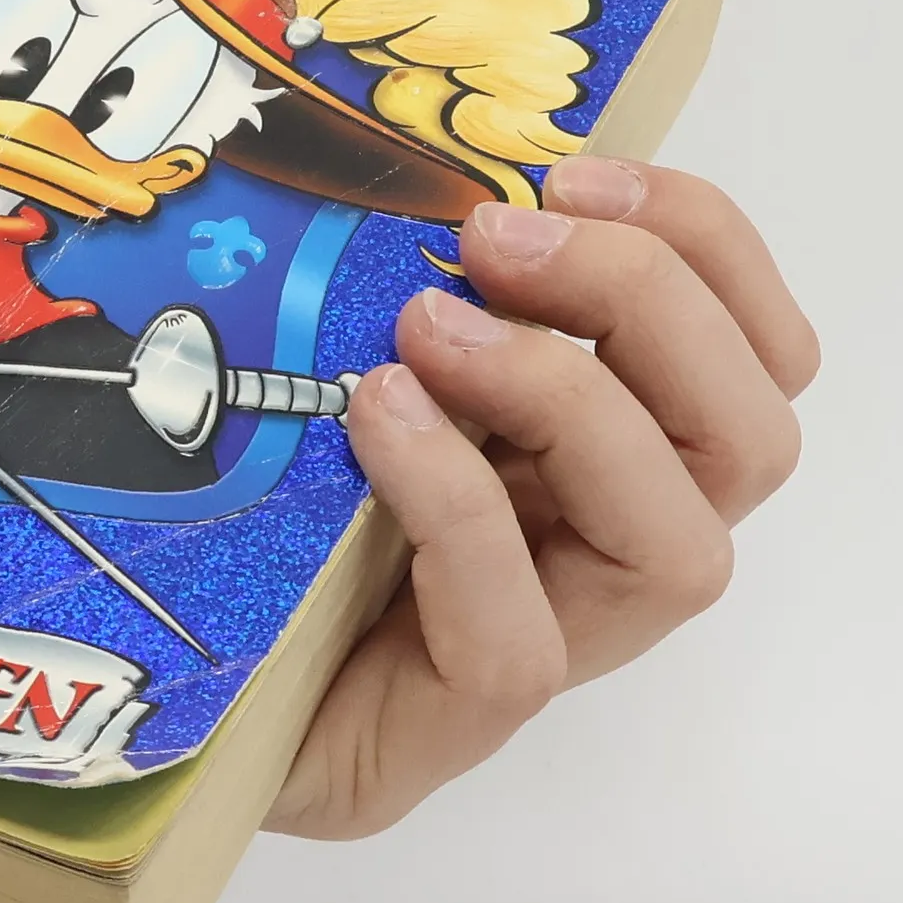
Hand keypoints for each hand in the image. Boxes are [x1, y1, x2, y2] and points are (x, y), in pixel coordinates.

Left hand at [264, 159, 818, 840]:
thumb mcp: (345, 368)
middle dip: (647, 302)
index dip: (703, 247)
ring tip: (428, 330)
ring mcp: (538, 649)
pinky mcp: (449, 729)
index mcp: (591, 456)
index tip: (571, 173)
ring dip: (568, 397)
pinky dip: (460, 501)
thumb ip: (418, 293)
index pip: (749, 360)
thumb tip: (431, 173)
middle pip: (748, 439)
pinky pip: (517, 637)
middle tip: (494, 238)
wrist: (153, 679)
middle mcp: (594, 555)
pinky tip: (376, 417)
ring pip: (678, 548)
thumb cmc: (251, 500)